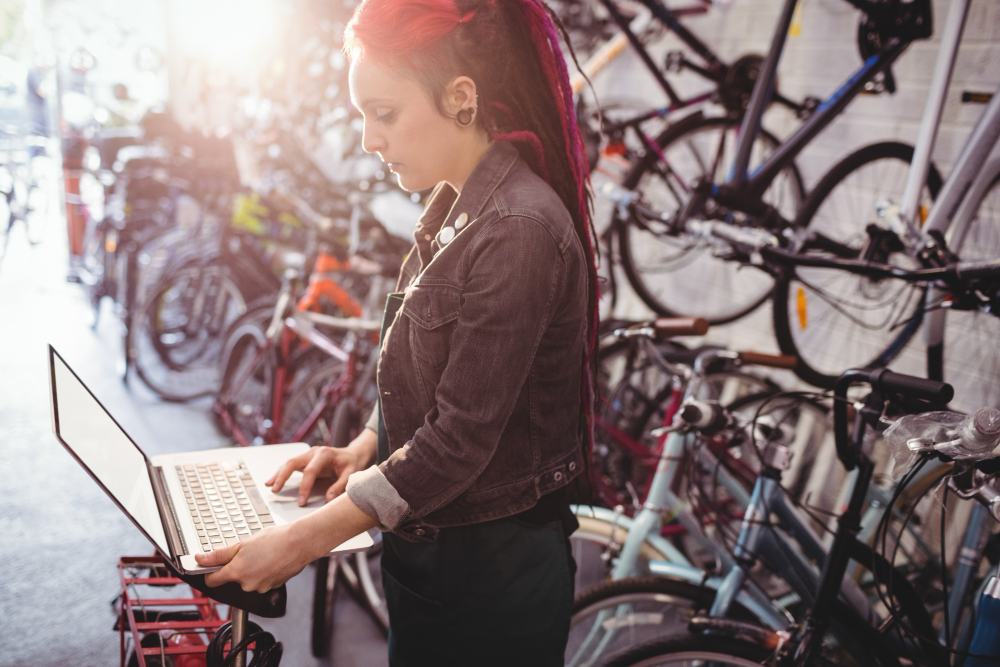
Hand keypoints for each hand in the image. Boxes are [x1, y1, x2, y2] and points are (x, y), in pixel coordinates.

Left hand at [196, 524, 311, 591]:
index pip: (212, 580)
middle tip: (248, 552)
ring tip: (263, 555)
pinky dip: (263, 572)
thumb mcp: (242, 543)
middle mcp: (247, 584)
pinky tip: (271, 561)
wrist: (300, 543)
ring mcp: (261, 587)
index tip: (213, 565)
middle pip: (232, 579)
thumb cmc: (275, 540)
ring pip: (248, 580)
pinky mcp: (272, 587)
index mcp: (237, 572)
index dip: (210, 571)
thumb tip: (201, 559)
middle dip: (237, 567)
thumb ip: (219, 554)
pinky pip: (261, 581)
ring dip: (251, 569)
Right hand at [266, 430, 376, 505]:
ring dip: (278, 474)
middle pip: (293, 462)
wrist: (353, 455)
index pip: (310, 471)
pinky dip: (281, 473)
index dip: (304, 487)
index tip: (301, 501)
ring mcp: (308, 455)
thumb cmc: (352, 464)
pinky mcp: (305, 460)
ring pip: (288, 463)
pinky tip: (273, 481)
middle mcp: (314, 452)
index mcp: (325, 454)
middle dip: (282, 476)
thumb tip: (328, 499)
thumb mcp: (351, 474)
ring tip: (269, 486)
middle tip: (275, 489)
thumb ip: (340, 486)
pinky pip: (290, 466)